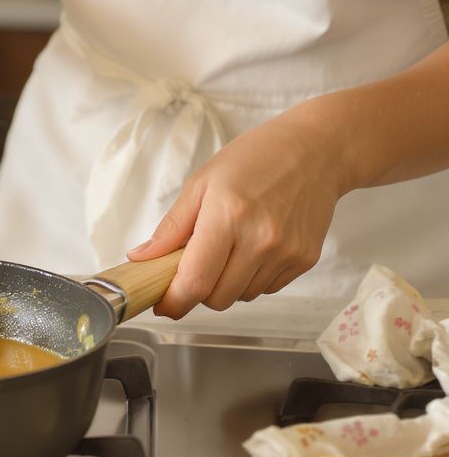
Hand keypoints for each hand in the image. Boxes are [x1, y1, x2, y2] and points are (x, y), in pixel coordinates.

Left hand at [126, 104, 348, 317]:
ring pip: (242, 296)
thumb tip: (140, 259)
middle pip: (218, 298)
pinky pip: (266, 288)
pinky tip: (253, 248)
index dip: (174, 302)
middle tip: (195, 264)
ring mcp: (287, 253)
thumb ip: (171, 227)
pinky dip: (251, 278)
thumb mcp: (201, 183)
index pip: (196, 281)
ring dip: (226, 284)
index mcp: (228, 217)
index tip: (162, 305)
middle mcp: (261, 240)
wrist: (316, 151)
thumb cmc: (254, 160)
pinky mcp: (306, 260)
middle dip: (198, 290)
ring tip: (229, 247)